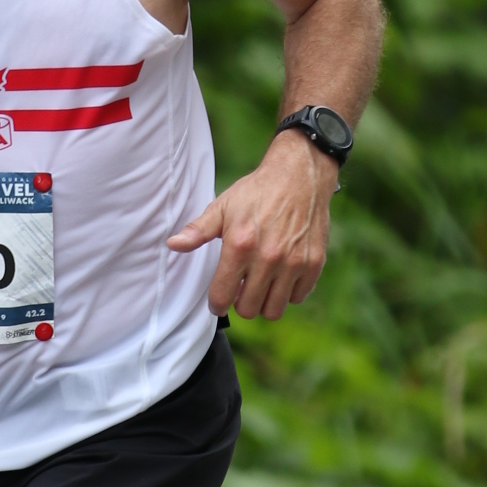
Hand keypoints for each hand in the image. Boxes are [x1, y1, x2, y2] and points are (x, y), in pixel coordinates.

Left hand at [165, 133, 337, 319]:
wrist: (299, 176)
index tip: (217, 302)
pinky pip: (297, 297)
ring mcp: (294, 262)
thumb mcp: (222, 207)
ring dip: (263, 303)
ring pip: (274, 310)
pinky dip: (288, 293)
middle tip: (240, 290)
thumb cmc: (257, 192)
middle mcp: (268, 257)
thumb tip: (172, 245)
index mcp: (240, 245)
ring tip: (259, 287)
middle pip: (248, 309)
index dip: (216, 304)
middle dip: (239, 304)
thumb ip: (197, 231)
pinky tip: (280, 278)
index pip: (222, 296)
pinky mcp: (314, 263)